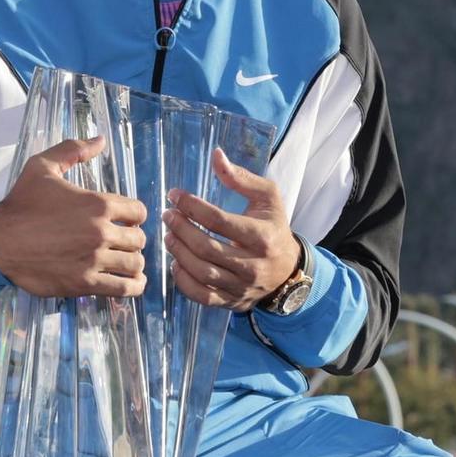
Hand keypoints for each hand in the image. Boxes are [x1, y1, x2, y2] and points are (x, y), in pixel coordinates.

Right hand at [0, 136, 147, 298]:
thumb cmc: (20, 204)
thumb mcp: (42, 166)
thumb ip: (73, 150)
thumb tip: (100, 139)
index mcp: (98, 204)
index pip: (139, 211)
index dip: (134, 215)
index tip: (124, 220)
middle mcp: (101, 232)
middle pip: (139, 239)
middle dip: (132, 239)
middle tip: (122, 242)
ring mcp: (93, 260)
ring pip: (135, 264)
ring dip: (133, 262)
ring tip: (125, 262)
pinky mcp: (84, 283)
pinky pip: (124, 288)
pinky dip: (132, 286)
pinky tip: (131, 282)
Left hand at [162, 147, 298, 310]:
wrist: (288, 269)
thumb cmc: (273, 227)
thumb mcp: (267, 197)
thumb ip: (241, 177)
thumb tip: (216, 155)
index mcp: (262, 236)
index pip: (219, 220)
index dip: (191, 206)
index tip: (175, 195)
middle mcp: (253, 264)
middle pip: (206, 247)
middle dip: (180, 228)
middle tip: (167, 215)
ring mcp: (241, 286)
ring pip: (201, 272)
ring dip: (178, 252)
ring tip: (168, 235)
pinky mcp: (231, 301)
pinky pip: (201, 295)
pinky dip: (183, 280)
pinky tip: (176, 263)